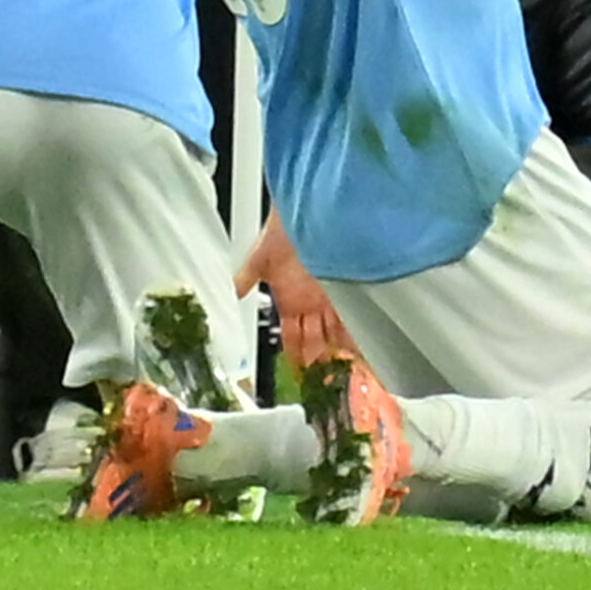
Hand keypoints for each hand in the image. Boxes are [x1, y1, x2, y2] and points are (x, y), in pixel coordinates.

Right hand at [236, 215, 354, 368]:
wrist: (307, 208)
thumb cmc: (283, 227)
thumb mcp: (259, 257)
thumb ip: (244, 279)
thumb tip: (229, 294)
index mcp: (289, 299)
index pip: (292, 336)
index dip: (296, 356)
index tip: (299, 374)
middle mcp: (311, 301)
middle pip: (316, 339)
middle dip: (319, 360)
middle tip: (326, 381)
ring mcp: (330, 295)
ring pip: (335, 332)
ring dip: (338, 351)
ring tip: (345, 372)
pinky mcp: (346, 285)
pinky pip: (351, 317)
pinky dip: (355, 334)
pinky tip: (360, 350)